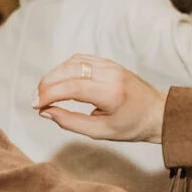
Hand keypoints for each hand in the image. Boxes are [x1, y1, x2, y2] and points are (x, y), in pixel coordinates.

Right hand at [34, 54, 167, 143]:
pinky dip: (64, 69)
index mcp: (111, 93)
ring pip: (72, 62)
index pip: (72, 87)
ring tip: (43, 93)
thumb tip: (46, 112)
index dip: (49, 95)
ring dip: (53, 75)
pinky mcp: (108, 62)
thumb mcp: (100, 132)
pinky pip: (80, 59)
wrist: (157, 113)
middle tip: (35, 100)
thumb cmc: (131, 126)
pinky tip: (57, 82)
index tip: (35, 106)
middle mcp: (110, 74)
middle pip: (69, 70)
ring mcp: (110, 65)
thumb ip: (70, 122)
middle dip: (46, 84)